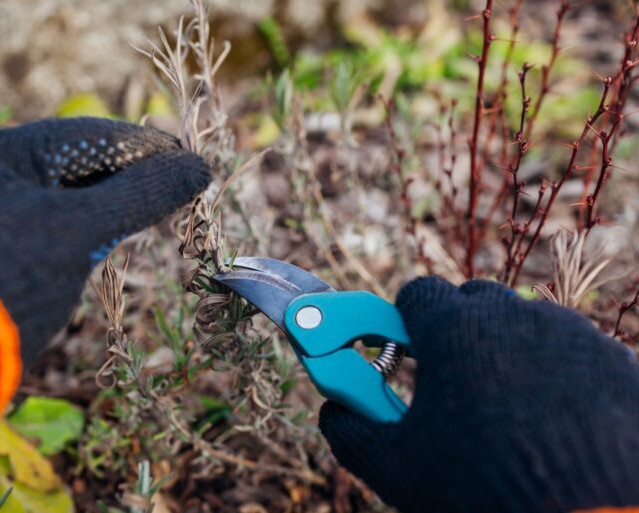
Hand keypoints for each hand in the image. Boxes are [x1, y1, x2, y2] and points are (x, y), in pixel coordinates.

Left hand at [0, 117, 210, 362]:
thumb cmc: (9, 279)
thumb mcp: (80, 229)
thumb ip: (142, 194)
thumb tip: (199, 168)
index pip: (88, 136)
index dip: (146, 148)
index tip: (192, 160)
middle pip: (77, 163)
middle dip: (130, 175)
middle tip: (182, 186)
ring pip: (68, 194)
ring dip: (113, 201)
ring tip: (159, 208)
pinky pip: (54, 222)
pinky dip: (89, 225)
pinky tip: (117, 232)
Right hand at [320, 277, 638, 512]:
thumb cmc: (483, 490)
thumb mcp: (396, 466)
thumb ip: (350, 429)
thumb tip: (333, 412)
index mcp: (454, 329)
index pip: (417, 294)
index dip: (402, 321)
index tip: (400, 349)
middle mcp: (513, 316)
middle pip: (471, 300)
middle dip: (455, 329)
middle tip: (448, 377)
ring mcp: (569, 334)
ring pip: (522, 324)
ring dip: (504, 350)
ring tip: (502, 407)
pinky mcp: (611, 360)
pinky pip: (569, 350)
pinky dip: (552, 371)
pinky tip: (548, 418)